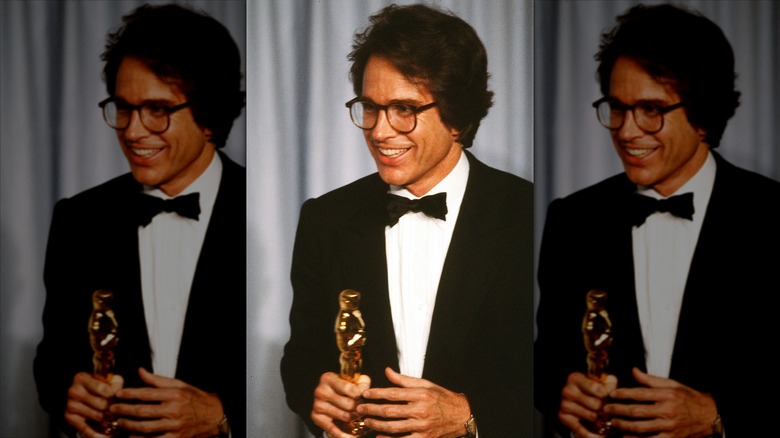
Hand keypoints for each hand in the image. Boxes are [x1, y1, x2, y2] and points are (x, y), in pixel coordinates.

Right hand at [65, 372, 123, 437]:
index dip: (113, 394)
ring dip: (108, 420)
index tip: (119, 398)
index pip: (102, 388)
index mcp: (82, 378)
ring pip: (96, 416)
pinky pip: (85, 429)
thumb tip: (118, 394)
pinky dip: (97, 435)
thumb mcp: (108, 380)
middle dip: (112, 409)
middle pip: (101, 404)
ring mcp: (71, 405)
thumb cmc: (99, 386)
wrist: (82, 394)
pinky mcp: (69, 417)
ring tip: (115, 420)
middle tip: (118, 411)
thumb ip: (115, 383)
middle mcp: (74, 391)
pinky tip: (106, 437)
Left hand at [110, 367, 223, 437]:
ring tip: (120, 422)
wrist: (213, 415)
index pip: (147, 393)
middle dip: (125, 410)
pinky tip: (131, 437)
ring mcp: (175, 426)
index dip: (130, 394)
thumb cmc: (194, 398)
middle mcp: (174, 410)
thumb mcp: (179, 385)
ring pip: (146, 427)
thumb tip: (140, 371)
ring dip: (129, 425)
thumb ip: (157, 380)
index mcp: (174, 395)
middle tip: (113, 409)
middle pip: (143, 411)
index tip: (118, 394)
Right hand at [311, 371, 371, 437]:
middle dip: (359, 408)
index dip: (360, 395)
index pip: (350, 389)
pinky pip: (333, 429)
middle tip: (363, 409)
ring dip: (355, 419)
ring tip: (358, 417)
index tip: (364, 398)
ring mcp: (318, 405)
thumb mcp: (353, 380)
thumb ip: (362, 383)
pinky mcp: (316, 417)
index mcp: (328, 378)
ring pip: (344, 416)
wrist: (327, 395)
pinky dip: (343, 435)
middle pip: (348, 404)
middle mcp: (321, 391)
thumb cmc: (343, 387)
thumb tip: (366, 393)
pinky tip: (352, 437)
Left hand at [355, 367, 470, 437]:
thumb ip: (404, 380)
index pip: (393, 393)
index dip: (376, 393)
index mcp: (420, 394)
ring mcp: (422, 426)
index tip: (365, 394)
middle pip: (390, 411)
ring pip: (393, 427)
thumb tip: (387, 371)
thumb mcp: (425, 384)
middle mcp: (420, 410)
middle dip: (372, 410)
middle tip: (359, 409)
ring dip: (377, 425)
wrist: (461, 415)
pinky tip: (379, 437)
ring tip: (367, 421)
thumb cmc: (442, 398)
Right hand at [558, 371, 617, 437]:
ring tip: (603, 418)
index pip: (598, 389)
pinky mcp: (563, 417)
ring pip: (591, 416)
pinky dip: (592, 435)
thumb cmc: (589, 389)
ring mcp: (564, 404)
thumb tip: (613, 391)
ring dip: (600, 420)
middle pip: (596, 404)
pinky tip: (600, 436)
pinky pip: (581, 430)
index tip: (609, 397)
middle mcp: (568, 390)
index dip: (608, 395)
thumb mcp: (599, 381)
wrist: (574, 398)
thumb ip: (609, 383)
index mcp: (576, 378)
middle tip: (606, 410)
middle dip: (604, 409)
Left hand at [604, 367, 716, 437]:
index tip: (611, 394)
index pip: (639, 393)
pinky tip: (625, 437)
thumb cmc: (689, 398)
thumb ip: (650, 380)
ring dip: (624, 425)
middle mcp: (667, 410)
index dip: (623, 394)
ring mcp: (669, 426)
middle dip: (618, 410)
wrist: (709, 416)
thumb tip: (633, 370)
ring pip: (640, 427)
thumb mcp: (672, 384)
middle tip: (606, 409)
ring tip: (613, 422)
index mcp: (667, 395)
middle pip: (637, 411)